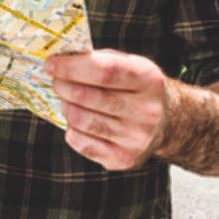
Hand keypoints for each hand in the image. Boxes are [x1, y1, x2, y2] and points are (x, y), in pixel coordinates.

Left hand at [45, 48, 168, 170]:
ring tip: (68, 100)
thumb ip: (97, 59)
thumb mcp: (127, 63)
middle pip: (86, 96)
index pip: (103, 71)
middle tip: (56, 80)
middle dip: (62, 85)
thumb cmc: (135, 85)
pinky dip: (71, 129)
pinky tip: (79, 120)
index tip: (51, 64)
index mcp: (148, 79)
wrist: (168, 122)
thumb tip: (59, 60)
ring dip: (66, 106)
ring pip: (80, 120)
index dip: (71, 67)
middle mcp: (146, 111)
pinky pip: (80, 142)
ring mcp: (136, 139)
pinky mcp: (124, 159)